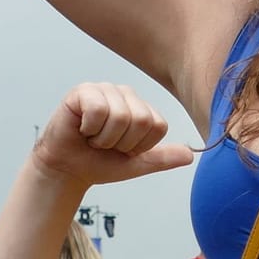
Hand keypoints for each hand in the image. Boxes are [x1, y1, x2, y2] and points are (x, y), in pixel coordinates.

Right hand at [29, 83, 193, 188]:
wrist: (66, 169)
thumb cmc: (99, 163)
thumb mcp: (136, 164)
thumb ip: (162, 158)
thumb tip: (191, 155)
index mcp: (142, 108)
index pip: (158, 126)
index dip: (139, 146)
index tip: (122, 149)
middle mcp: (127, 94)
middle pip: (142, 120)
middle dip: (120, 143)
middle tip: (104, 144)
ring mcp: (105, 89)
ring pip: (120, 116)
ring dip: (103, 138)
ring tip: (92, 137)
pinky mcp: (83, 91)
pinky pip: (98, 110)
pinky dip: (89, 128)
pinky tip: (81, 128)